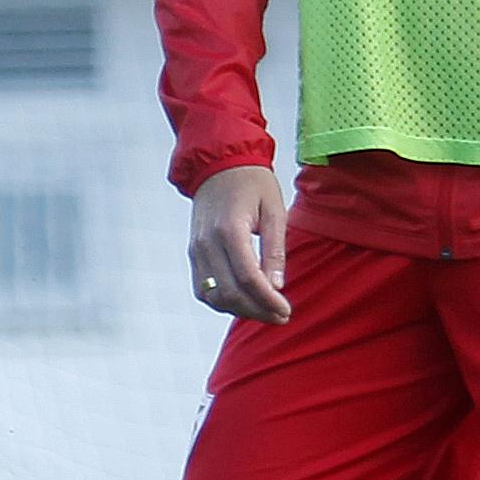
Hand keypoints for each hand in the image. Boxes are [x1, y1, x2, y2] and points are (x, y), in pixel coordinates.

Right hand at [187, 166, 292, 321]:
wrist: (219, 163)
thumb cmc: (252, 183)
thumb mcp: (274, 211)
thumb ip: (274, 249)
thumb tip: (277, 286)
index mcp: (230, 230)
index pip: (249, 278)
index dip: (268, 301)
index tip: (286, 311)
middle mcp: (207, 243)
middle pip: (230, 293)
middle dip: (257, 311)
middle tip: (280, 316)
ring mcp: (196, 249)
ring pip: (214, 296)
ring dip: (240, 310)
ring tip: (264, 310)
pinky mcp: (193, 252)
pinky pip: (203, 288)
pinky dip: (222, 301)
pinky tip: (244, 301)